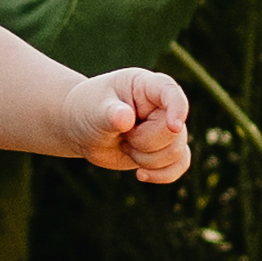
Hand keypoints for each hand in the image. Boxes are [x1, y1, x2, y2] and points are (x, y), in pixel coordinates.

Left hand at [76, 66, 192, 182]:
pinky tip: (140, 175)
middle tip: (122, 135)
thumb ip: (109, 114)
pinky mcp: (164, 149)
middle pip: (173, 133)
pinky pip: (179, 165)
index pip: (170, 92)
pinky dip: (162, 175)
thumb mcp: (94, 110)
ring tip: (124, 145)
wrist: (82, 130)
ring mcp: (165, 128)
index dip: (178, 108)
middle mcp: (162, 105)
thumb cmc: (88, 111)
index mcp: (146, 85)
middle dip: (144, 143)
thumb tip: (125, 118)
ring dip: (146, 159)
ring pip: (176, 152)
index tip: (174, 127)